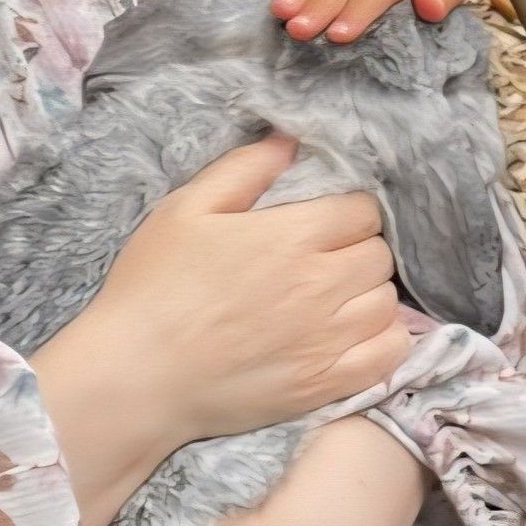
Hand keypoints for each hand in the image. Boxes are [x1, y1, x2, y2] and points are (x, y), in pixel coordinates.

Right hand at [52, 135, 413, 447]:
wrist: (135, 376)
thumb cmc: (153, 287)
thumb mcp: (185, 209)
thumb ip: (245, 168)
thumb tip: (292, 140)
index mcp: (291, 237)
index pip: (362, 210)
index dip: (345, 212)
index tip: (321, 223)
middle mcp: (320, 286)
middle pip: (378, 254)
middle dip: (357, 249)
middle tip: (323, 259)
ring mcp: (327, 340)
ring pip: (387, 302)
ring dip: (367, 293)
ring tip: (334, 298)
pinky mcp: (324, 385)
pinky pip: (389, 355)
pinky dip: (383, 340)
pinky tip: (353, 335)